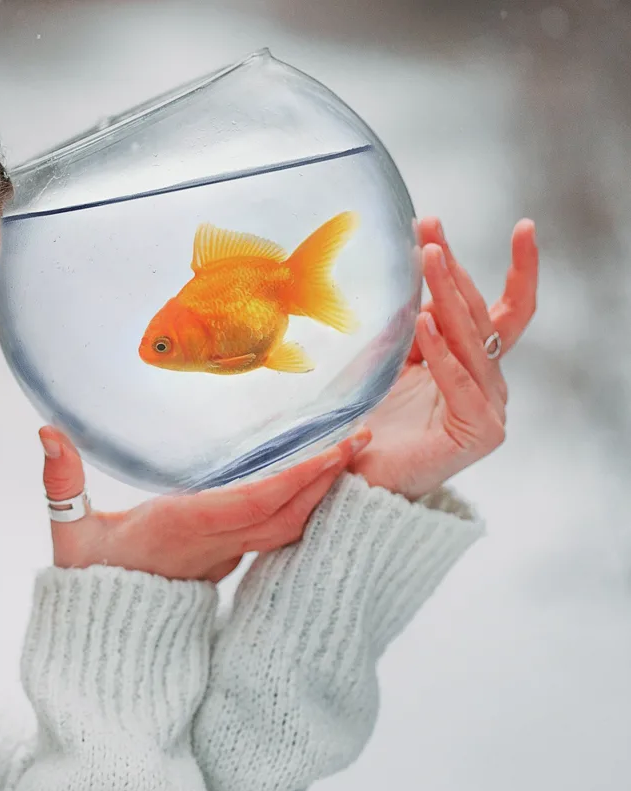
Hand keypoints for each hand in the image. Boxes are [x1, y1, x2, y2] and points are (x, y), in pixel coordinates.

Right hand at [39, 426, 370, 581]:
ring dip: (320, 493)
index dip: (298, 478)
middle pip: (286, 514)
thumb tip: (47, 431)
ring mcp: (222, 557)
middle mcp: (213, 545)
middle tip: (362, 440)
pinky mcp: (223, 562)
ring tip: (350, 455)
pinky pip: (274, 533)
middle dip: (326, 478)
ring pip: (286, 526)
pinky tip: (316, 485)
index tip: (334, 452)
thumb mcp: (68, 532)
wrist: (104, 639)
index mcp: (183, 530)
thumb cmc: (86, 581)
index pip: (254, 503)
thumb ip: (61, 481)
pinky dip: (301, 508)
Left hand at [350, 217, 538, 499]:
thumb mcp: (388, 357)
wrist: (355, 478)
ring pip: (472, 342)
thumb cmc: (369, 419)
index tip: (523, 225)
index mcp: (473, 364)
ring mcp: (489, 408)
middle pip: (482, 317)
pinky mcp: (480, 432)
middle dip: (455, 270)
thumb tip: (425, 271)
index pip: (501, 309)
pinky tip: (426, 321)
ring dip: (448, 297)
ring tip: (429, 259)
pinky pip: (460, 382)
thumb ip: (411, 322)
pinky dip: (441, 351)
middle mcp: (488, 384)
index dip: (517, 268)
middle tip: (432, 232)